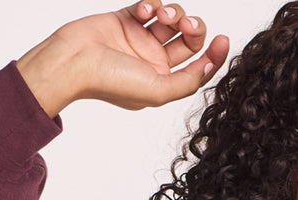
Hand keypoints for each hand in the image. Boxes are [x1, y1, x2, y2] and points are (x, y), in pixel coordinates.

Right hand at [16, 2, 229, 117]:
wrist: (73, 61)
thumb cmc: (111, 81)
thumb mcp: (157, 92)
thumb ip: (188, 83)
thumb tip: (210, 68)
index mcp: (163, 82)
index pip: (198, 66)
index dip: (214, 54)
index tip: (224, 40)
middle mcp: (154, 61)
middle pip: (188, 39)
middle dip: (192, 27)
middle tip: (184, 24)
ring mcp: (140, 39)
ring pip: (171, 19)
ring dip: (172, 12)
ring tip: (161, 14)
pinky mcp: (126, 19)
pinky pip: (148, 5)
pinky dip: (150, 3)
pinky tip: (143, 9)